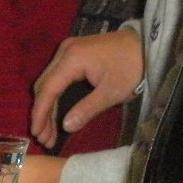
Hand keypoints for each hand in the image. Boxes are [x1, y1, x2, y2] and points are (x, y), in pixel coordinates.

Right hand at [30, 28, 143, 148]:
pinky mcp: (74, 53)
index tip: (36, 133)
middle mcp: (65, 51)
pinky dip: (55, 95)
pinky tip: (56, 112)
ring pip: (50, 80)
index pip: (48, 88)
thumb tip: (65, 127)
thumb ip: (87, 109)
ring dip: (48, 105)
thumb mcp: (112, 92)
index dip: (40, 113)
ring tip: (48, 132)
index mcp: (72, 58)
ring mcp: (68, 50)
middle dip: (42, 112)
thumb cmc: (131, 67)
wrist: (145, 45)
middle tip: (44, 138)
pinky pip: (57, 76)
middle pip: (45, 84)